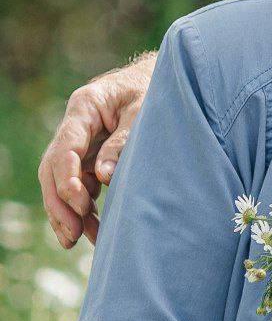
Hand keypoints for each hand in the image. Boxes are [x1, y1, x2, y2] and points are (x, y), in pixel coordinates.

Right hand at [37, 53, 154, 247]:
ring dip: (69, 211)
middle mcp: (77, 125)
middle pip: (54, 168)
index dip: (67, 179)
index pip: (65, 148)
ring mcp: (82, 141)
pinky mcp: (92, 154)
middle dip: (60, 203)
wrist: (169, 79)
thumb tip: (104, 177)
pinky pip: (80, 183)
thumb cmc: (158, 90)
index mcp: (85, 106)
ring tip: (78, 240)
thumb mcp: (146, 111)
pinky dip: (83, 207)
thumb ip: (124, 141)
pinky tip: (90, 229)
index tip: (80, 205)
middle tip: (73, 234)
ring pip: (64, 180)